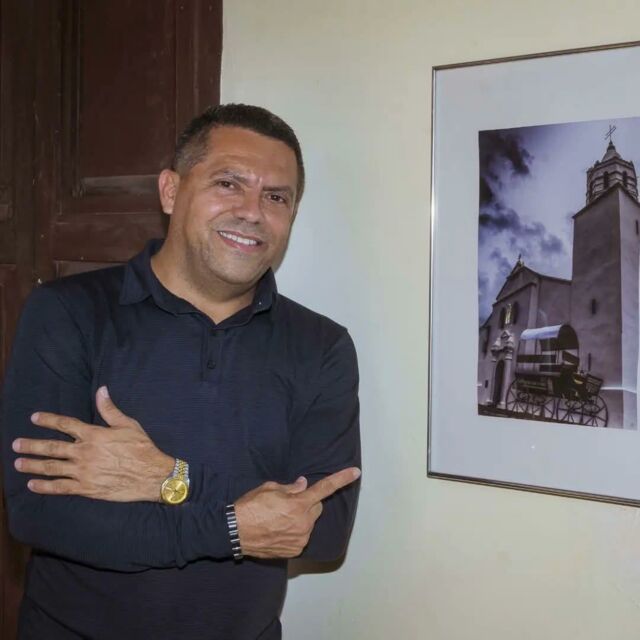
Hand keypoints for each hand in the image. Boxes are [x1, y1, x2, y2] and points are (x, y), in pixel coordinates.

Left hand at [12, 386, 173, 501]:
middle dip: (32, 445)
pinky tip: (33, 484)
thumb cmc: (142, 448)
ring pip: (51, 468)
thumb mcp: (128, 425)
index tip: (34, 418)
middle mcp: (84, 453)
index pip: (65, 425)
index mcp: (94, 435)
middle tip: (15, 444)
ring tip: (18, 463)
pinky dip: (44, 486)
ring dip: (32, 465)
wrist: (151, 475)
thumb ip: (110, 409)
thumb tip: (101, 390)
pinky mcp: (86, 488)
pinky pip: (60, 488)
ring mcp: (83, 472)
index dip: (48, 420)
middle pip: (52, 447)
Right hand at [234, 467, 360, 558]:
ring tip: (279, 519)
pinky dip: (294, 532)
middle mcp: (303, 523)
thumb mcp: (270, 488)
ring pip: (309, 523)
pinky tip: (277, 530)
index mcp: (299, 504)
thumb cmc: (250, 507)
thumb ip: (291, 487)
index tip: (356, 472)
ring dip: (301, 519)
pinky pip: (301, 537)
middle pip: (317, 507)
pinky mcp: (294, 551)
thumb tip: (303, 485)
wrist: (234, 532)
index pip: (325, 488)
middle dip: (308, 503)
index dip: (342, 479)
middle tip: (289, 503)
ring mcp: (300, 539)